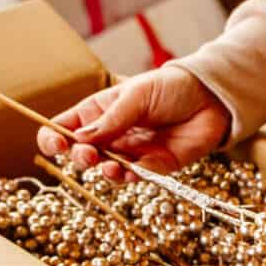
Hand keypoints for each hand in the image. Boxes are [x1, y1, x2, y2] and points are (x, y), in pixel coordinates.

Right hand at [36, 66, 230, 180]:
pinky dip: (130, 176)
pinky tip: (131, 170)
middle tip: (88, 155)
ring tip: (110, 166)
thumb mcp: (137, 96)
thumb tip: (80, 139)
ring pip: (107, 170)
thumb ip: (112, 119)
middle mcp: (111, 135)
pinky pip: (135, 177)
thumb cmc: (171, 88)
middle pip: (82, 153)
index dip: (53, 139)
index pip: (65, 128)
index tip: (56, 145)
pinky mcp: (154, 166)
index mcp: (99, 112)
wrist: (211, 98)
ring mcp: (131, 152)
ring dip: (104, 172)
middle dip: (80, 157)